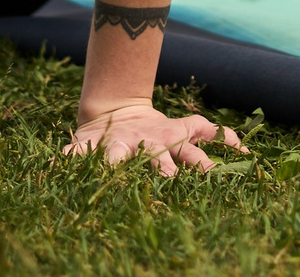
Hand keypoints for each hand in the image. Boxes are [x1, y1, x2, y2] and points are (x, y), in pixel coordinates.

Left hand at [67, 97, 246, 174]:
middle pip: (160, 158)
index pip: (118, 154)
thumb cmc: (99, 138)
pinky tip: (245, 154)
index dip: (116, 162)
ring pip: (189, 151)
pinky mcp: (186, 132)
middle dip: (166, 172)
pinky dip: (229, 140)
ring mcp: (170, 136)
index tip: (116, 170)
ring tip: (216, 178)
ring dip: (202, 165)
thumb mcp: (82, 145)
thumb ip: (70, 156)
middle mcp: (150, 140)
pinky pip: (212, 133)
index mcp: (122, 145)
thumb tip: (53, 165)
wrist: (118, 112)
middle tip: (173, 186)